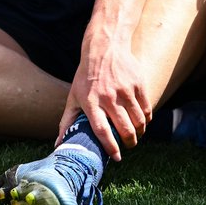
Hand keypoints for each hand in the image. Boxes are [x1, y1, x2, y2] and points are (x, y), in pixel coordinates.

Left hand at [59, 34, 148, 160]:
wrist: (104, 47)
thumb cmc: (86, 76)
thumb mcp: (73, 96)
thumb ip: (67, 121)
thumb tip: (59, 145)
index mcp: (90, 101)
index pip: (101, 129)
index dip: (110, 146)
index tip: (117, 157)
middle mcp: (108, 97)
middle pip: (124, 129)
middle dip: (129, 143)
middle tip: (128, 146)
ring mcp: (125, 90)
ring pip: (138, 121)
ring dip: (139, 133)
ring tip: (135, 135)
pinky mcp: (138, 84)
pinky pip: (146, 109)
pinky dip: (146, 120)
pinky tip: (141, 121)